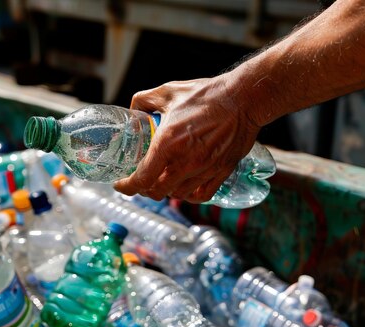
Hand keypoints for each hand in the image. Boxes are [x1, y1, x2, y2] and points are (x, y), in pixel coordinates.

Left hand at [113, 74, 261, 202]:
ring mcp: (205, 170)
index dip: (127, 187)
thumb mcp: (168, 92)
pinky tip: (184, 186)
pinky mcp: (221, 172)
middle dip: (144, 189)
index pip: (142, 179)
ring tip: (163, 180)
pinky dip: (189, 196)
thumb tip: (133, 109)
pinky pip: (201, 195)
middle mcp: (185, 162)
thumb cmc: (207, 94)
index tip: (120, 184)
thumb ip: (144, 100)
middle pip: (157, 192)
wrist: (243, 98)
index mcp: (168, 143)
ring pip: (178, 195)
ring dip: (166, 191)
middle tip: (141, 180)